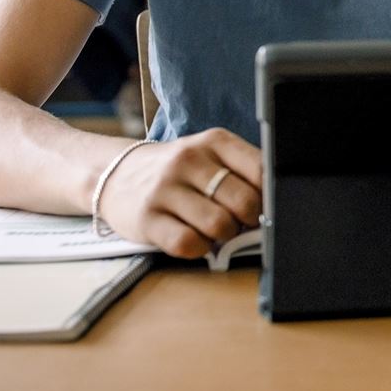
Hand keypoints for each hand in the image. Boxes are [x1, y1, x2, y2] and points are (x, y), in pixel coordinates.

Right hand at [97, 128, 263, 258]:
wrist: (115, 173)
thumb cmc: (177, 170)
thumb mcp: (209, 155)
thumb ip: (242, 172)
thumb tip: (275, 205)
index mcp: (214, 141)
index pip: (261, 170)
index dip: (271, 196)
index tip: (268, 207)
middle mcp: (189, 160)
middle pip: (243, 201)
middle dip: (249, 220)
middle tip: (241, 223)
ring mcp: (165, 189)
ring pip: (218, 225)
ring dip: (224, 236)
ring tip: (216, 231)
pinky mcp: (146, 219)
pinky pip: (187, 244)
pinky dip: (199, 249)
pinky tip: (195, 240)